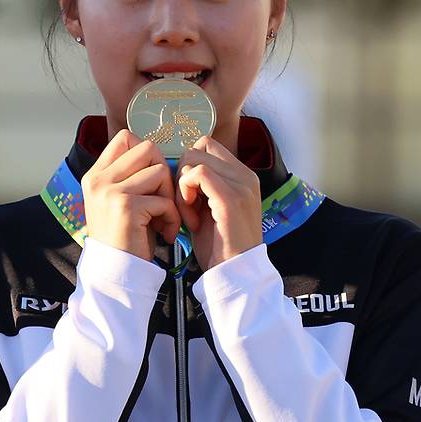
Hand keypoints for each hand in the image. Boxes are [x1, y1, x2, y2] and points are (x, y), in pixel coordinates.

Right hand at [82, 130, 180, 261]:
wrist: (116, 274)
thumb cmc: (126, 239)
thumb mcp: (121, 201)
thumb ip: (131, 176)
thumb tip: (158, 152)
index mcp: (95, 175)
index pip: (125, 137)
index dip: (148, 154)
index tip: (153, 180)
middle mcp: (98, 179)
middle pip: (147, 148)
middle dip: (164, 173)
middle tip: (164, 199)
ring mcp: (109, 191)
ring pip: (160, 171)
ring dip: (170, 197)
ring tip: (164, 219)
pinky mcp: (126, 206)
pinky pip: (164, 199)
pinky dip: (172, 217)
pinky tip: (165, 234)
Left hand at [175, 136, 262, 270]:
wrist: (235, 275)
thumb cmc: (219, 247)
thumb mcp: (208, 209)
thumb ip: (199, 187)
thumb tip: (175, 169)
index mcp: (242, 176)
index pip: (207, 146)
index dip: (188, 166)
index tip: (186, 195)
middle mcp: (245, 176)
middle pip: (198, 148)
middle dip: (183, 174)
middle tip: (186, 206)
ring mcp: (241, 185)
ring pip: (195, 159)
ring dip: (182, 186)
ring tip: (189, 215)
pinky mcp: (231, 198)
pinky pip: (197, 174)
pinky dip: (184, 194)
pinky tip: (190, 219)